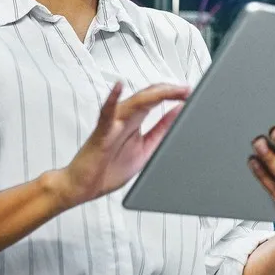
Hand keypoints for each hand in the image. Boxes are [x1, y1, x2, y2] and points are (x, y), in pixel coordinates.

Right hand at [54, 82, 188, 208]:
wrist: (83, 187)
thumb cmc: (108, 169)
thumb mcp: (145, 149)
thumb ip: (161, 130)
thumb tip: (178, 112)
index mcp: (134, 121)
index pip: (156, 99)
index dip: (174, 93)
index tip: (191, 92)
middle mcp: (123, 118)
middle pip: (148, 96)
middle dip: (169, 91)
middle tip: (187, 89)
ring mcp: (112, 124)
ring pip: (134, 102)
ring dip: (155, 94)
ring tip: (171, 90)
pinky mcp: (101, 133)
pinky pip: (106, 114)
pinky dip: (112, 99)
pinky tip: (119, 88)